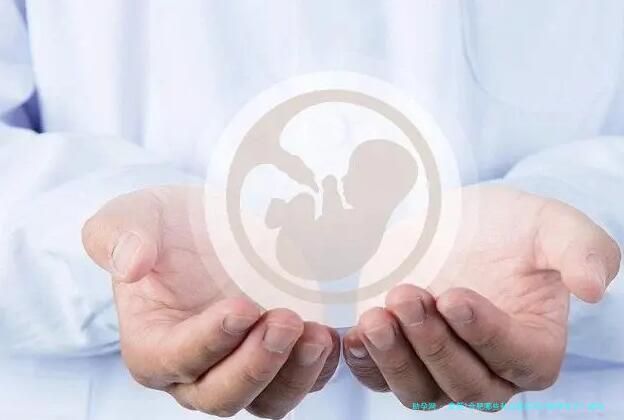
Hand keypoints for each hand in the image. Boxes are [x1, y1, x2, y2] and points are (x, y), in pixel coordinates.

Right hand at [82, 186, 339, 417]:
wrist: (206, 226)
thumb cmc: (164, 227)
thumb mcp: (132, 216)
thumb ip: (118, 237)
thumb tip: (130, 266)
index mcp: (152, 344)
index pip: (175, 359)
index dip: (208, 341)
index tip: (242, 307)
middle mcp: (194, 370)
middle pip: (222, 396)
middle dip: (257, 364)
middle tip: (285, 320)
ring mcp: (239, 368)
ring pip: (267, 401)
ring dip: (295, 375)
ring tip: (318, 334)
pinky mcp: (276, 358)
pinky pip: (301, 382)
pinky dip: (320, 369)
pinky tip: (332, 335)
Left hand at [343, 184, 619, 410]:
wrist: (461, 221)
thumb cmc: (512, 227)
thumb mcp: (552, 225)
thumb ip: (583, 251)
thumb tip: (595, 290)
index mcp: (534, 346)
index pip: (516, 359)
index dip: (485, 334)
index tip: (454, 296)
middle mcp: (487, 369)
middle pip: (464, 383)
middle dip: (433, 343)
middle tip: (409, 296)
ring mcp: (439, 366)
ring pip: (419, 389)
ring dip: (395, 358)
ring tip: (377, 317)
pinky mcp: (400, 354)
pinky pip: (380, 378)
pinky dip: (366, 364)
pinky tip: (354, 334)